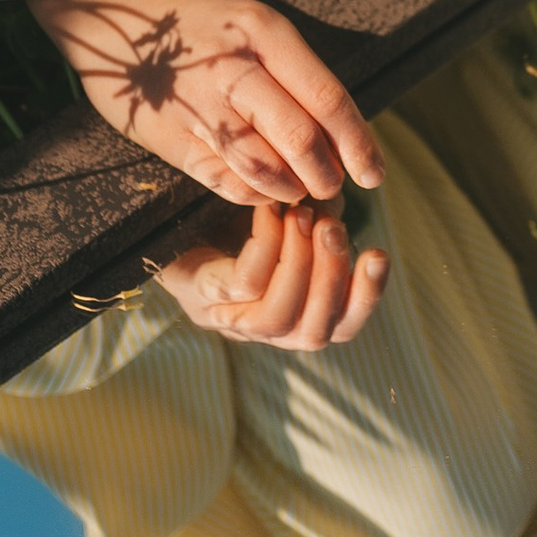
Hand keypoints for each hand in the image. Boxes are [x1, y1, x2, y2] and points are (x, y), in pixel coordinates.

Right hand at [28, 0, 384, 209]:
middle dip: (326, 174)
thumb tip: (344, 135)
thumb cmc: (207, 24)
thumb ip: (296, 75)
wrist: (121, 11)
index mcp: (265, 32)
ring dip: (291, 190)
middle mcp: (234, 67)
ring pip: (263, 166)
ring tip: (301, 191)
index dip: (358, 143)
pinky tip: (262, 191)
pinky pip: (224, 180)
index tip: (374, 173)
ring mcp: (198, 103)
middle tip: (334, 186)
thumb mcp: (257, 26)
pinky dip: (252, 195)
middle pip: (299, 138)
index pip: (327, 97)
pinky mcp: (170, 135)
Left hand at [154, 199, 389, 351]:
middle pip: (311, 333)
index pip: (336, 328)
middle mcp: (254, 328)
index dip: (365, 299)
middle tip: (333, 228)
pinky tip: (271, 212)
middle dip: (332, 279)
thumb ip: (314, 217)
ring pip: (277, 319)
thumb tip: (340, 206)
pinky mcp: (194, 295)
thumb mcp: (283, 213)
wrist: (156, 203)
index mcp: (284, 315)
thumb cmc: (225, 208)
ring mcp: (222, 317)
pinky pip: (240, 287)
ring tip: (306, 217)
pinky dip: (265, 249)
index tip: (380, 254)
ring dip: (302, 267)